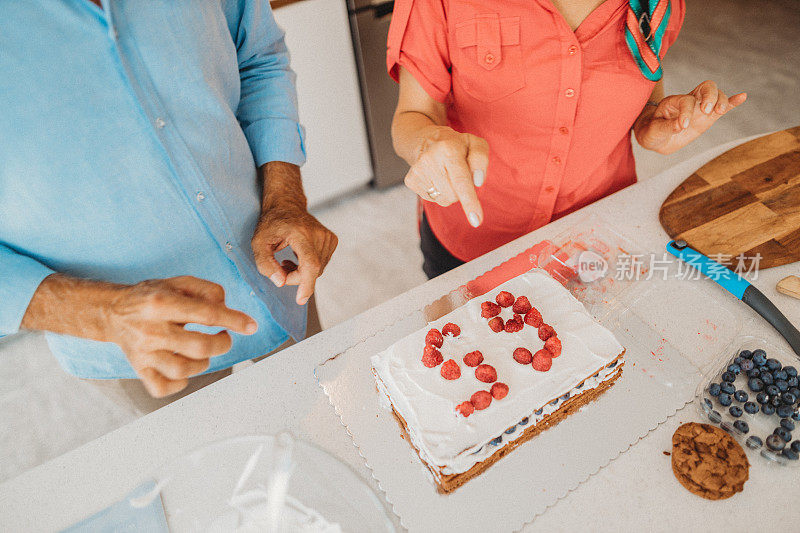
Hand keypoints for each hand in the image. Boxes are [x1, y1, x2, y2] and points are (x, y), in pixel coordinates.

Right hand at [107, 276, 256, 396]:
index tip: (250, 326)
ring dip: (204, 363)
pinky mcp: (139, 370)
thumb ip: (207, 290)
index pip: (205, 314)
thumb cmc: (152, 297)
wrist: (113, 312)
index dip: (233, 320)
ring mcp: (143, 353)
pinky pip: (162, 388)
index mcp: (161, 303)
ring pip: (183, 370)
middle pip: (198, 347)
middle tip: (224, 337)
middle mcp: (151, 330)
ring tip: (204, 352)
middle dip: (222, 343)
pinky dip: (180, 383)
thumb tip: (226, 306)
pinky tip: (186, 368)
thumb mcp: (178, 282)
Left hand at [251, 203, 336, 305]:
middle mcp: (318, 234)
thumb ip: (265, 264)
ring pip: (318, 270)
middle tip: (280, 269)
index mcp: (301, 233)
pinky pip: (322, 264)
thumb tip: (280, 282)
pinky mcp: (332, 240)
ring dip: (301, 273)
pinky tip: (298, 258)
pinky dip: (309, 267)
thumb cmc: (271, 224)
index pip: (310, 264)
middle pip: (312, 271)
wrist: (287, 205)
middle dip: (295, 278)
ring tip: (287, 262)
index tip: (301, 299)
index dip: (306, 284)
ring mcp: (328, 237)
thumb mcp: (258, 243)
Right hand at [403, 125, 488, 226]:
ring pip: (445, 199)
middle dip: (462, 189)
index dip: (470, 202)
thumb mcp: (475, 144)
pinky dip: (439, 191)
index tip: (476, 221)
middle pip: (455, 195)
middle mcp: (429, 160)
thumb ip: (481, 160)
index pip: (461, 180)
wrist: (425, 140)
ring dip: (451, 191)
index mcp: (448, 149)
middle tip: (457, 171)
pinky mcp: (411, 181)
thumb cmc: (456, 145)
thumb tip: (477, 182)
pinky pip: (435, 199)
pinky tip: (436, 176)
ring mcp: (418, 171)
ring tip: (446, 173)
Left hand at [634, 80, 746, 154]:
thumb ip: (666, 127)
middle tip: (708, 110)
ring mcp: (700, 108)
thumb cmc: (651, 131)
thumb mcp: (653, 131)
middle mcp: (689, 100)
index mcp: (674, 101)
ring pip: (716, 95)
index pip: (686, 101)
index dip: (686, 112)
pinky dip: (732, 102)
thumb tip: (681, 125)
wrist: (654, 137)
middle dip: (710, 96)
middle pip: (706, 87)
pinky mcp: (707, 118)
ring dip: (721, 101)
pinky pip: (722, 107)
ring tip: (719, 111)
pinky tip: (742, 97)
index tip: (682, 126)